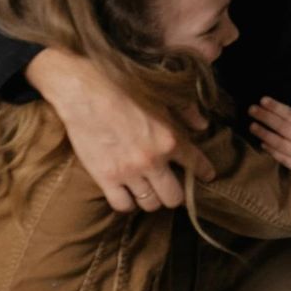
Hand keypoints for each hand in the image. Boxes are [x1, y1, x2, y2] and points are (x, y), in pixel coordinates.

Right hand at [27, 47, 208, 213]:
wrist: (83, 89)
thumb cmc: (122, 85)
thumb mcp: (161, 94)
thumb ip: (185, 111)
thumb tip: (202, 125)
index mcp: (170, 139)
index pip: (196, 165)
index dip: (204, 172)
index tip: (207, 176)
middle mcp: (153, 161)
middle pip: (174, 198)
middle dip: (175, 194)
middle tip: (170, 187)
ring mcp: (129, 172)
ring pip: (150, 204)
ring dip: (151, 199)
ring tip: (147, 190)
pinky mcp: (105, 178)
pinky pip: (122, 205)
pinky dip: (126, 202)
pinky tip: (126, 193)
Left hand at [250, 97, 290, 197]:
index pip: (290, 115)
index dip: (275, 107)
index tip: (263, 101)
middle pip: (281, 126)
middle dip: (265, 117)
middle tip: (251, 109)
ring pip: (279, 142)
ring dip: (264, 133)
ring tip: (252, 126)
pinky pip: (283, 158)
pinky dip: (272, 151)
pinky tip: (263, 144)